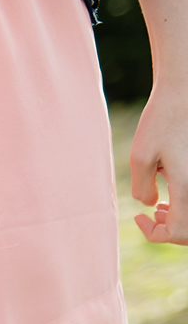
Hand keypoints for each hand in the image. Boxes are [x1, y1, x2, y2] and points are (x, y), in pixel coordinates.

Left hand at [132, 82, 187, 244]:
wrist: (184, 90)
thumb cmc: (162, 119)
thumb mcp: (141, 156)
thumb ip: (142, 187)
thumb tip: (151, 205)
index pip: (178, 232)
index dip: (155, 234)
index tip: (139, 218)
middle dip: (170, 230)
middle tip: (151, 218)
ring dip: (179, 216)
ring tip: (158, 207)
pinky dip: (185, 200)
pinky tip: (168, 190)